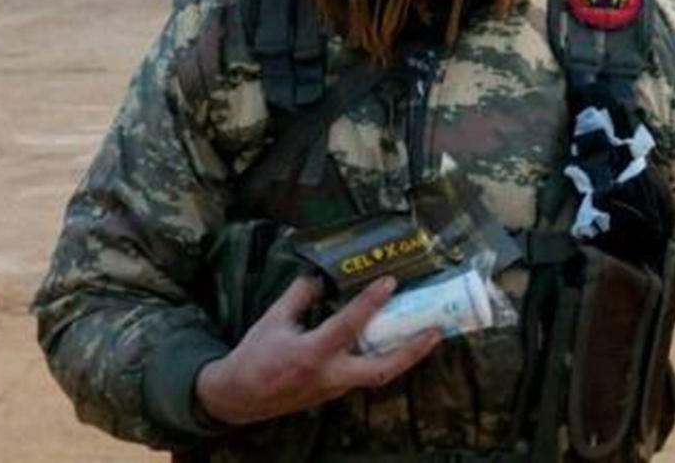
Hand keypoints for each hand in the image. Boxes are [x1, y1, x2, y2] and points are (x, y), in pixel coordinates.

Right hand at [196, 275, 439, 426]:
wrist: (237, 398)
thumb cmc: (254, 356)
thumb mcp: (272, 319)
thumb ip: (299, 295)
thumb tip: (319, 275)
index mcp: (312, 353)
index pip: (349, 325)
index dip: (371, 302)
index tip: (390, 281)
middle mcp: (330, 375)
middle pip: (382, 370)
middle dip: (412, 352)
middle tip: (436, 330)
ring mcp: (334, 389)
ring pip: (378, 376)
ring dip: (404, 357)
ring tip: (428, 334)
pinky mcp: (333, 393)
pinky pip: (365, 376)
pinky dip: (384, 359)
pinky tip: (396, 342)